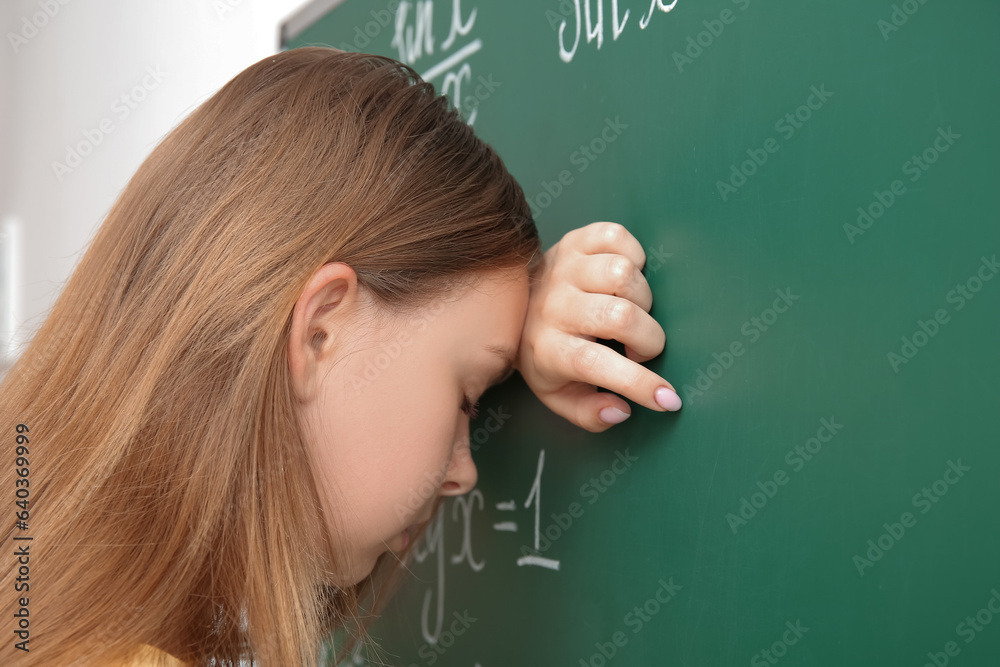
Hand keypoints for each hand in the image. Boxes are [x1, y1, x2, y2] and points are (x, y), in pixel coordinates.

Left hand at [514, 222, 681, 431]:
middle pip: (620, 316)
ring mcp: (564, 268)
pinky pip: (619, 238)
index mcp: (549, 349)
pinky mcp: (575, 240)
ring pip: (623, 274)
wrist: (514, 305)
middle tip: (639, 349)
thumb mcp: (559, 395)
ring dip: (642, 298)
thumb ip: (590, 414)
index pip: (596, 366)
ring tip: (631, 312)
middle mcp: (554, 306)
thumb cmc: (547, 353)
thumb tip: (622, 410)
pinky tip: (624, 280)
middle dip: (648, 339)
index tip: (668, 399)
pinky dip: (634, 256)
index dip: (638, 384)